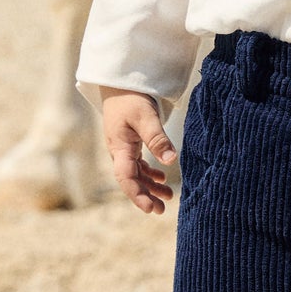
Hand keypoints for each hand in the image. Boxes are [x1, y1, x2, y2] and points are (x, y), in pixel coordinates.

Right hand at [98, 87, 175, 213]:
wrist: (119, 81)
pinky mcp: (129, 142)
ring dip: (149, 186)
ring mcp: (123, 147)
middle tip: (161, 210)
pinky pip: (137, 164)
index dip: (138, 195)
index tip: (151, 209)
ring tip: (167, 197)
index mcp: (120, 147)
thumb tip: (171, 161)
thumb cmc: (131, 97)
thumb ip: (157, 139)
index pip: (126, 178)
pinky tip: (161, 178)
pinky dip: (149, 172)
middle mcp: (119, 151)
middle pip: (130, 180)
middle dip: (145, 196)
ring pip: (135, 173)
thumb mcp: (146, 117)